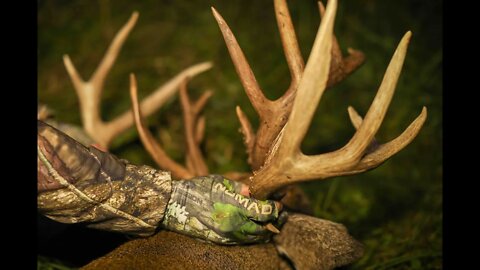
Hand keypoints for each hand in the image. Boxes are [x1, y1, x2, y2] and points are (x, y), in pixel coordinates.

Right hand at [161, 175, 283, 243]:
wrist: (174, 205)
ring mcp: (227, 235)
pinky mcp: (221, 241)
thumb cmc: (197, 189)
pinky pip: (243, 241)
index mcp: (235, 207)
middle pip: (264, 227)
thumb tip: (255, 191)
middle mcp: (233, 224)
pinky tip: (255, 228)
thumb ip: (240, 188)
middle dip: (275, 220)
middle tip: (281, 212)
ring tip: (271, 221)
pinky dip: (253, 236)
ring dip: (266, 230)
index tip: (279, 202)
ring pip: (255, 238)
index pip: (265, 211)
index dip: (275, 207)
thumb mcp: (220, 182)